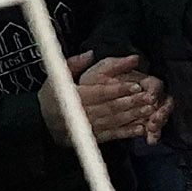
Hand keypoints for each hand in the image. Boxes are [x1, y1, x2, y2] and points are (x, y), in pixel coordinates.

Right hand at [40, 51, 170, 143]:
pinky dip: (127, 133)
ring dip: (133, 116)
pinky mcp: (93, 137)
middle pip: (111, 107)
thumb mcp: (56, 77)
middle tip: (150, 97)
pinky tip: (141, 129)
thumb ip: (73, 64)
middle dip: (132, 102)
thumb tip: (91, 53)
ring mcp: (89, 127)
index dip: (118, 90)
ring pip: (114, 121)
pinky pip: (112, 135)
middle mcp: (84, 113)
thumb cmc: (50, 98)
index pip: (100, 93)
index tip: (135, 85)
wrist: (41, 124)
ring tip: (150, 110)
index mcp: (76, 97)